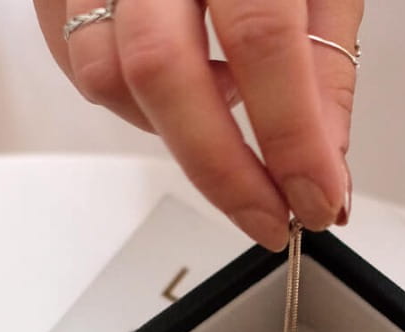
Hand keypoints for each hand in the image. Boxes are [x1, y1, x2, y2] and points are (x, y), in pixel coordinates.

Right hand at [34, 0, 360, 250]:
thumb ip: (325, 58)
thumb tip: (326, 162)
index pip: (261, 41)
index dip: (291, 138)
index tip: (317, 200)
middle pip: (163, 71)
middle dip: (223, 172)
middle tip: (270, 217)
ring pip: (106, 75)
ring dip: (175, 136)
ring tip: (232, 134)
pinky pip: (78, 61)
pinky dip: (134, 103)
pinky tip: (185, 94)